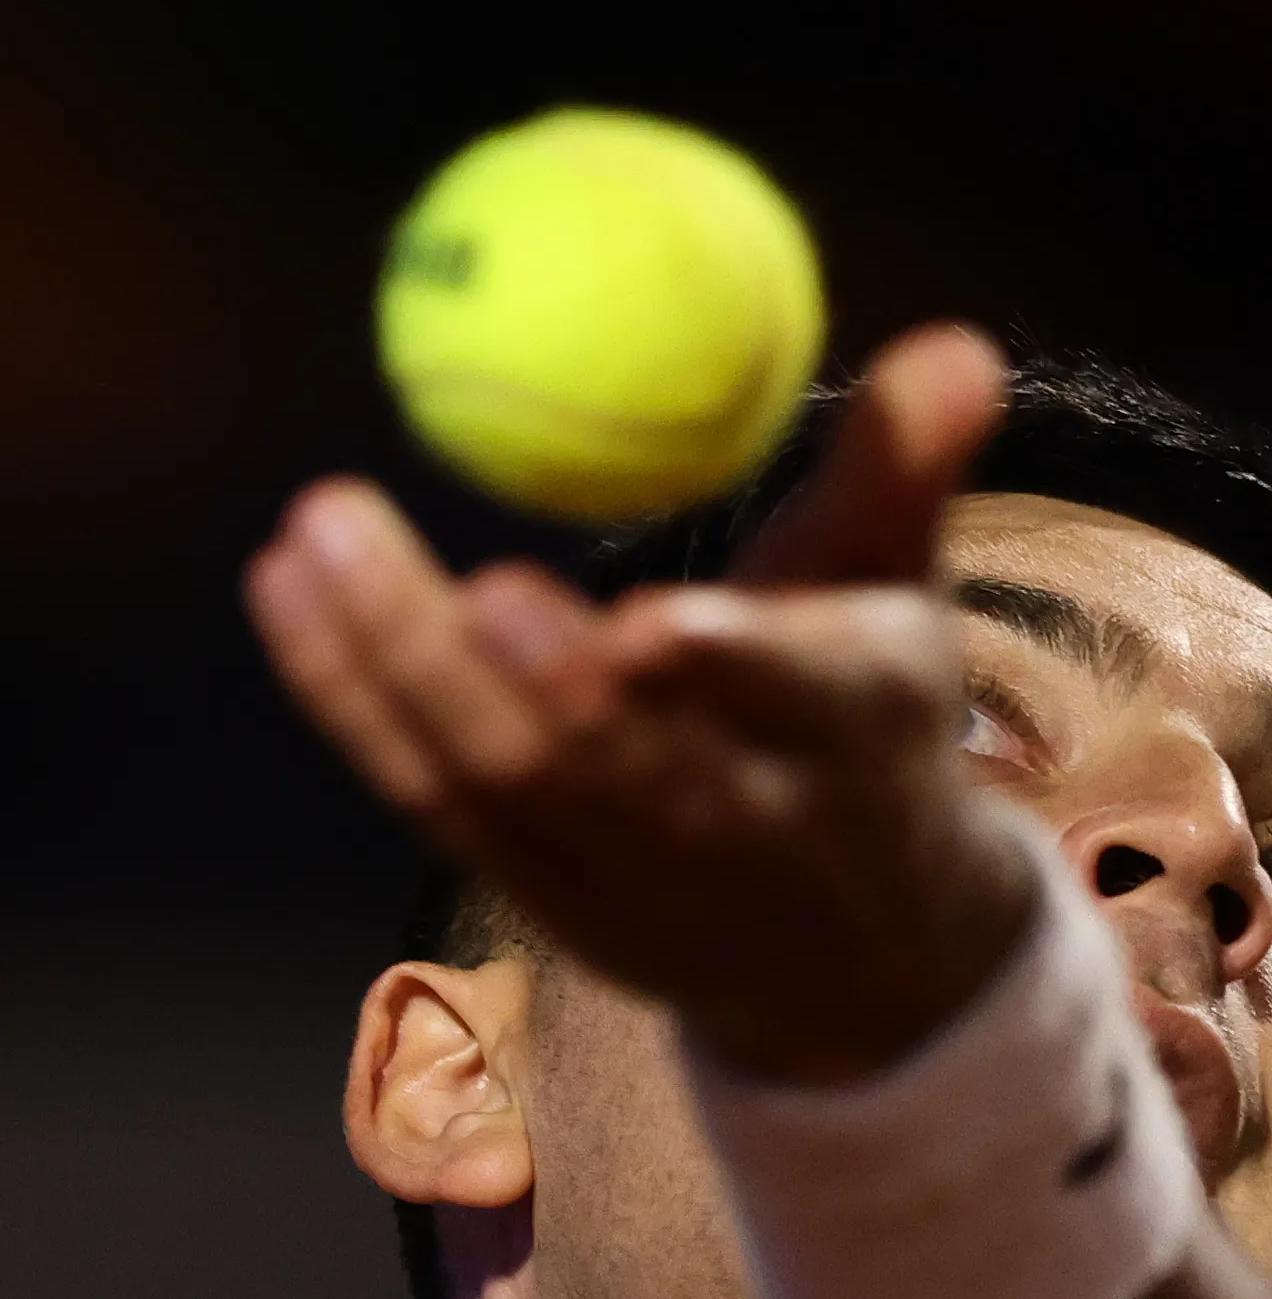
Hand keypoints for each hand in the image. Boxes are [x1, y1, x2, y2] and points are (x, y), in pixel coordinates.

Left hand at [244, 325, 1035, 1081]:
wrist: (855, 952)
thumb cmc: (864, 730)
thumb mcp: (902, 600)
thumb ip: (902, 473)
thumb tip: (956, 347)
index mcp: (854, 740)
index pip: (795, 706)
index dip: (721, 670)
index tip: (645, 619)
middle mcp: (745, 831)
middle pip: (622, 763)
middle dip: (526, 677)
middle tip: (453, 567)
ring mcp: (634, 882)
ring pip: (510, 784)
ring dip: (402, 670)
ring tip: (319, 537)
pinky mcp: (544, 897)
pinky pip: (434, 798)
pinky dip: (355, 700)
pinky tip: (287, 592)